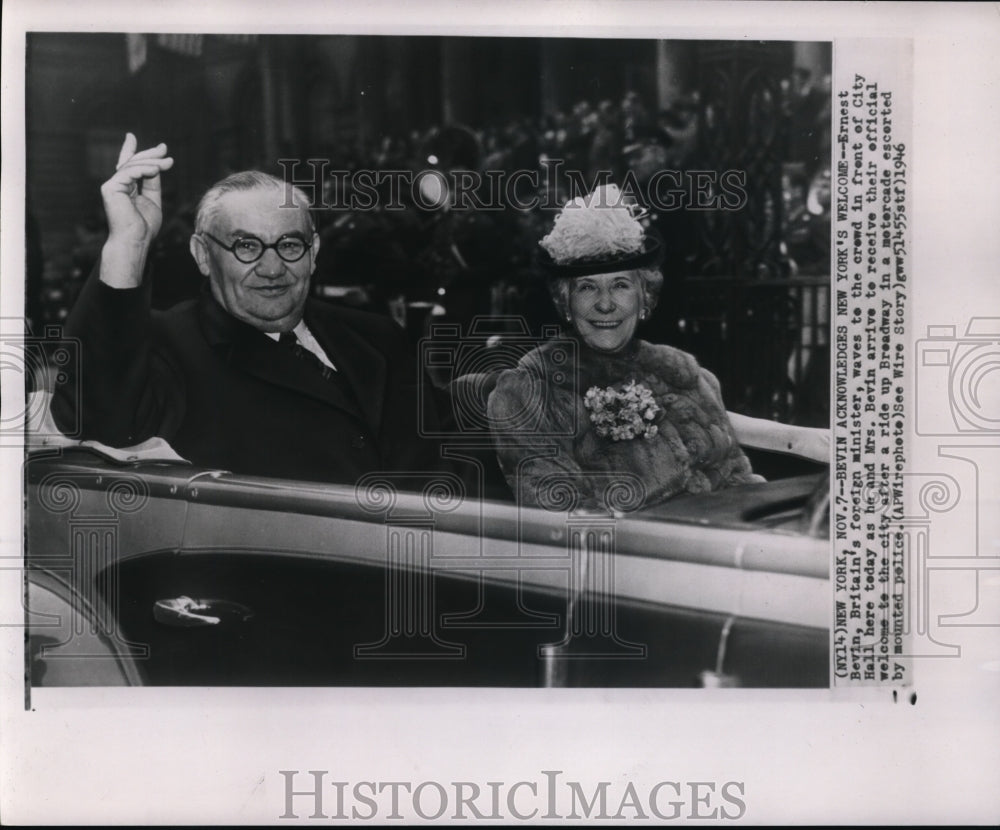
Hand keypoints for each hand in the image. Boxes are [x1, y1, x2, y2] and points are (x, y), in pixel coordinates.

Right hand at [100, 132, 173, 248]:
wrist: (135, 240)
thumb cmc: (144, 227)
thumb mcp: (153, 200)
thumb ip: (152, 183)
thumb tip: (156, 165)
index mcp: (125, 188)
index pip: (130, 166)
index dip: (137, 151)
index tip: (150, 143)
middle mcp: (116, 185)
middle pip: (132, 163)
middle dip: (149, 154)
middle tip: (164, 148)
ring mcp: (111, 186)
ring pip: (132, 166)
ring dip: (151, 162)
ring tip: (168, 162)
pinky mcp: (110, 188)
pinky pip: (129, 173)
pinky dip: (144, 169)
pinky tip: (157, 169)